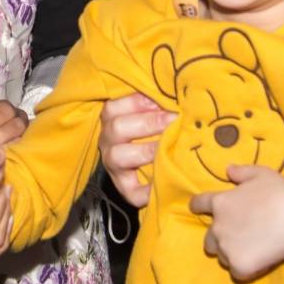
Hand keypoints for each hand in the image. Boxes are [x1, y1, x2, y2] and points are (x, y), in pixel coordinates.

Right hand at [98, 93, 170, 208]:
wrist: (149, 163)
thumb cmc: (155, 127)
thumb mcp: (149, 110)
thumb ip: (156, 101)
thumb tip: (175, 91)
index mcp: (111, 118)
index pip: (113, 106)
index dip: (137, 101)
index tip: (162, 99)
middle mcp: (108, 140)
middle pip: (116, 127)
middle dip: (148, 122)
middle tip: (174, 119)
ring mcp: (114, 164)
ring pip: (118, 157)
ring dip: (146, 150)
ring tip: (169, 147)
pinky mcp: (124, 187)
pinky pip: (131, 192)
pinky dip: (146, 191)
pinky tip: (163, 182)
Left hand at [190, 165, 283, 280]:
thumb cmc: (280, 194)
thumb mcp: (261, 174)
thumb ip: (241, 172)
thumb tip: (228, 170)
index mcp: (220, 203)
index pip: (199, 204)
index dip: (197, 206)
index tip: (195, 208)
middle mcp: (218, 227)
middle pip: (208, 238)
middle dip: (217, 238)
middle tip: (235, 237)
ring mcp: (227, 248)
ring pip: (221, 255)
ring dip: (230, 253)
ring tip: (250, 250)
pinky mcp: (239, 266)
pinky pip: (236, 271)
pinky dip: (245, 268)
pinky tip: (259, 261)